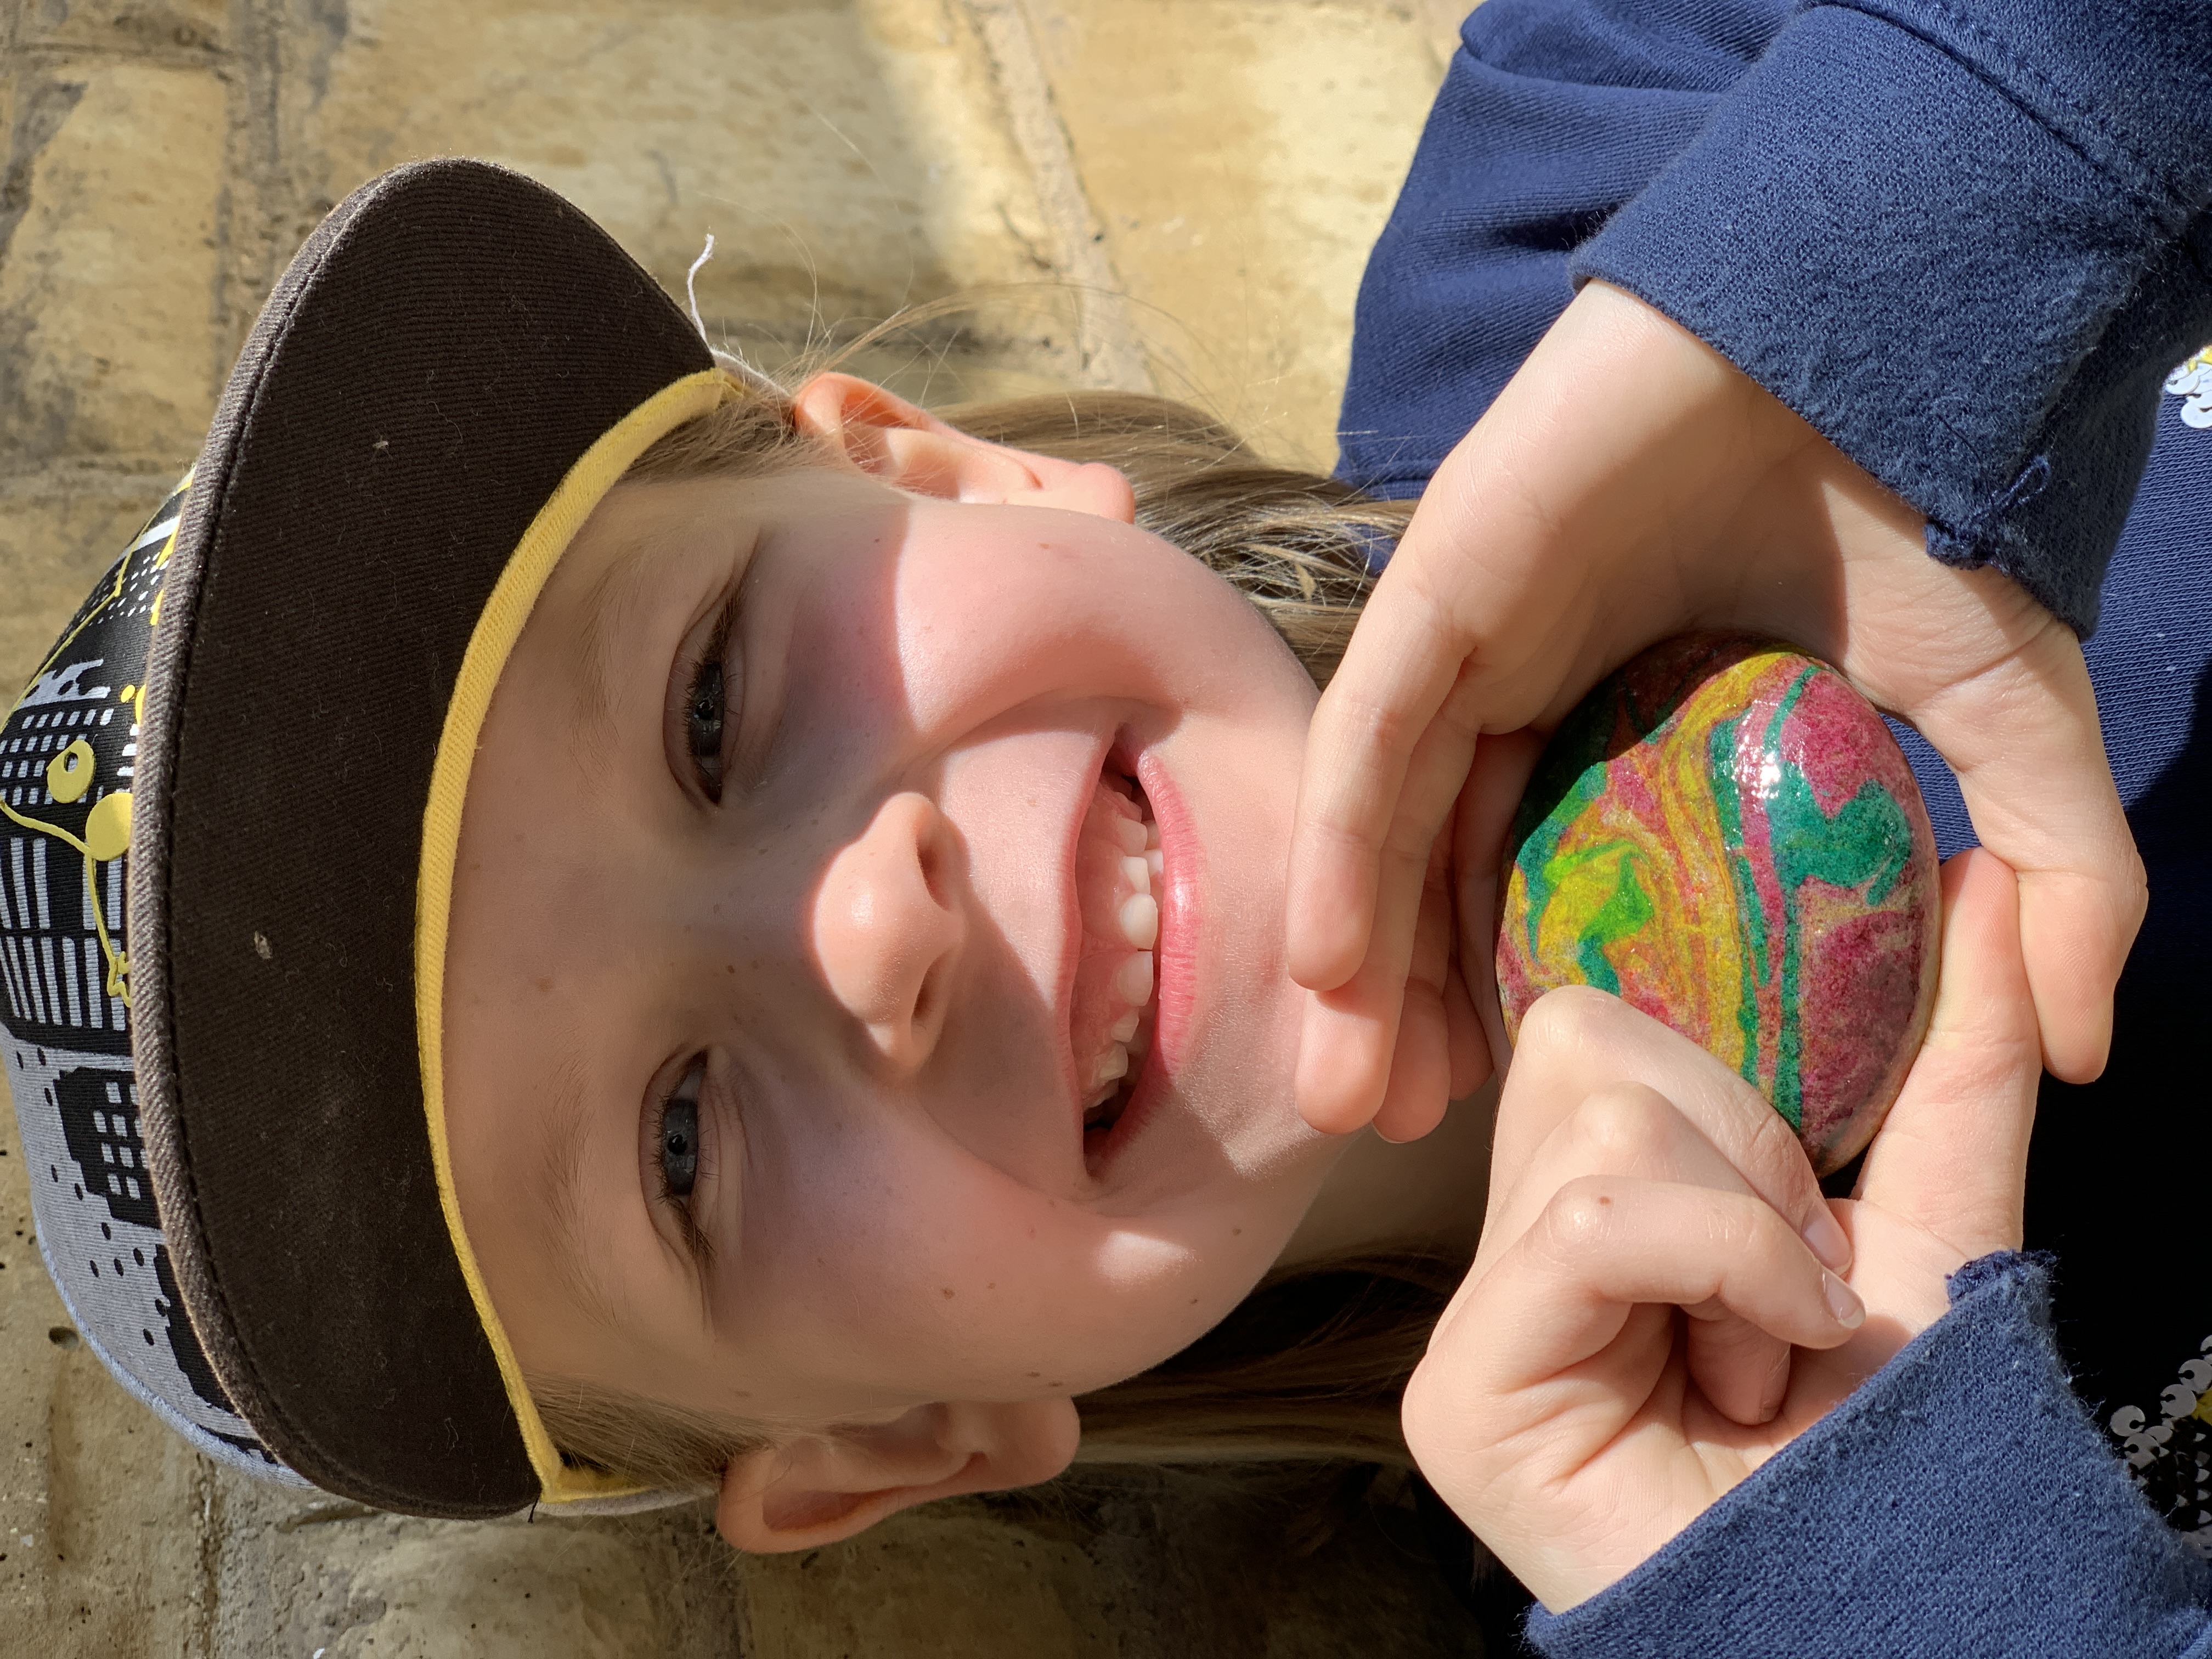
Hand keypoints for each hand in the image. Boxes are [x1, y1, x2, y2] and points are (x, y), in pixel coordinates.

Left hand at [1288, 280, 2141, 1138]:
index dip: (1531, 1001)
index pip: (1556, 882)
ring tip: (1352, 1097)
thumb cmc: (1922, 504)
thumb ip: (2053, 878)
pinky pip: (1373, 739)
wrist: (1877, 334)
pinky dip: (1346, 848)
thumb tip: (2082, 1054)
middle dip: (1419, 1006)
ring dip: (1360, 960)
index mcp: (1630, 721)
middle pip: (1447, 870)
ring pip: (1390, 822)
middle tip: (1406, 1137)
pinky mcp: (1438, 584)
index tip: (1517, 1121)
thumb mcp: (2011, 718)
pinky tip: (1330, 968)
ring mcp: (1472, 633)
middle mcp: (1533, 685)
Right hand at [1402, 850, 2040, 1610]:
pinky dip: (1722, 1267)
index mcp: (1586, 1198)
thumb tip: (1975, 874)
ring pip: (1596, 1115)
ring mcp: (1472, 1317)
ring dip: (1745, 1233)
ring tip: (1766, 1350)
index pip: (1601, 1025)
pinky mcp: (1462, 1391)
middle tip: (1791, 1288)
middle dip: (1741, 1149)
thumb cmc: (1901, 1449)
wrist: (1888, 1621)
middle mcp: (1505, 1246)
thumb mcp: (1934, 1220)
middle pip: (1585, 1041)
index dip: (1727, 1083)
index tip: (1807, 1211)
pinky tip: (1754, 1367)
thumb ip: (1950, 1060)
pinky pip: (1591, 1224)